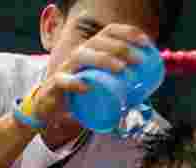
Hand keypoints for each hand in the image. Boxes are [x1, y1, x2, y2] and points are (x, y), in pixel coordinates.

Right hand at [29, 24, 155, 125]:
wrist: (49, 107)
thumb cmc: (78, 94)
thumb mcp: (99, 85)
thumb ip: (117, 87)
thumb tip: (144, 92)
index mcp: (91, 50)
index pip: (109, 32)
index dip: (128, 32)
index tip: (146, 43)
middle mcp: (78, 54)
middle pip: (98, 41)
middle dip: (121, 47)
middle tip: (138, 60)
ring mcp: (66, 67)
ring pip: (83, 55)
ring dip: (104, 60)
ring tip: (121, 69)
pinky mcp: (55, 84)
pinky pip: (63, 80)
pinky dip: (75, 82)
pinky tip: (87, 87)